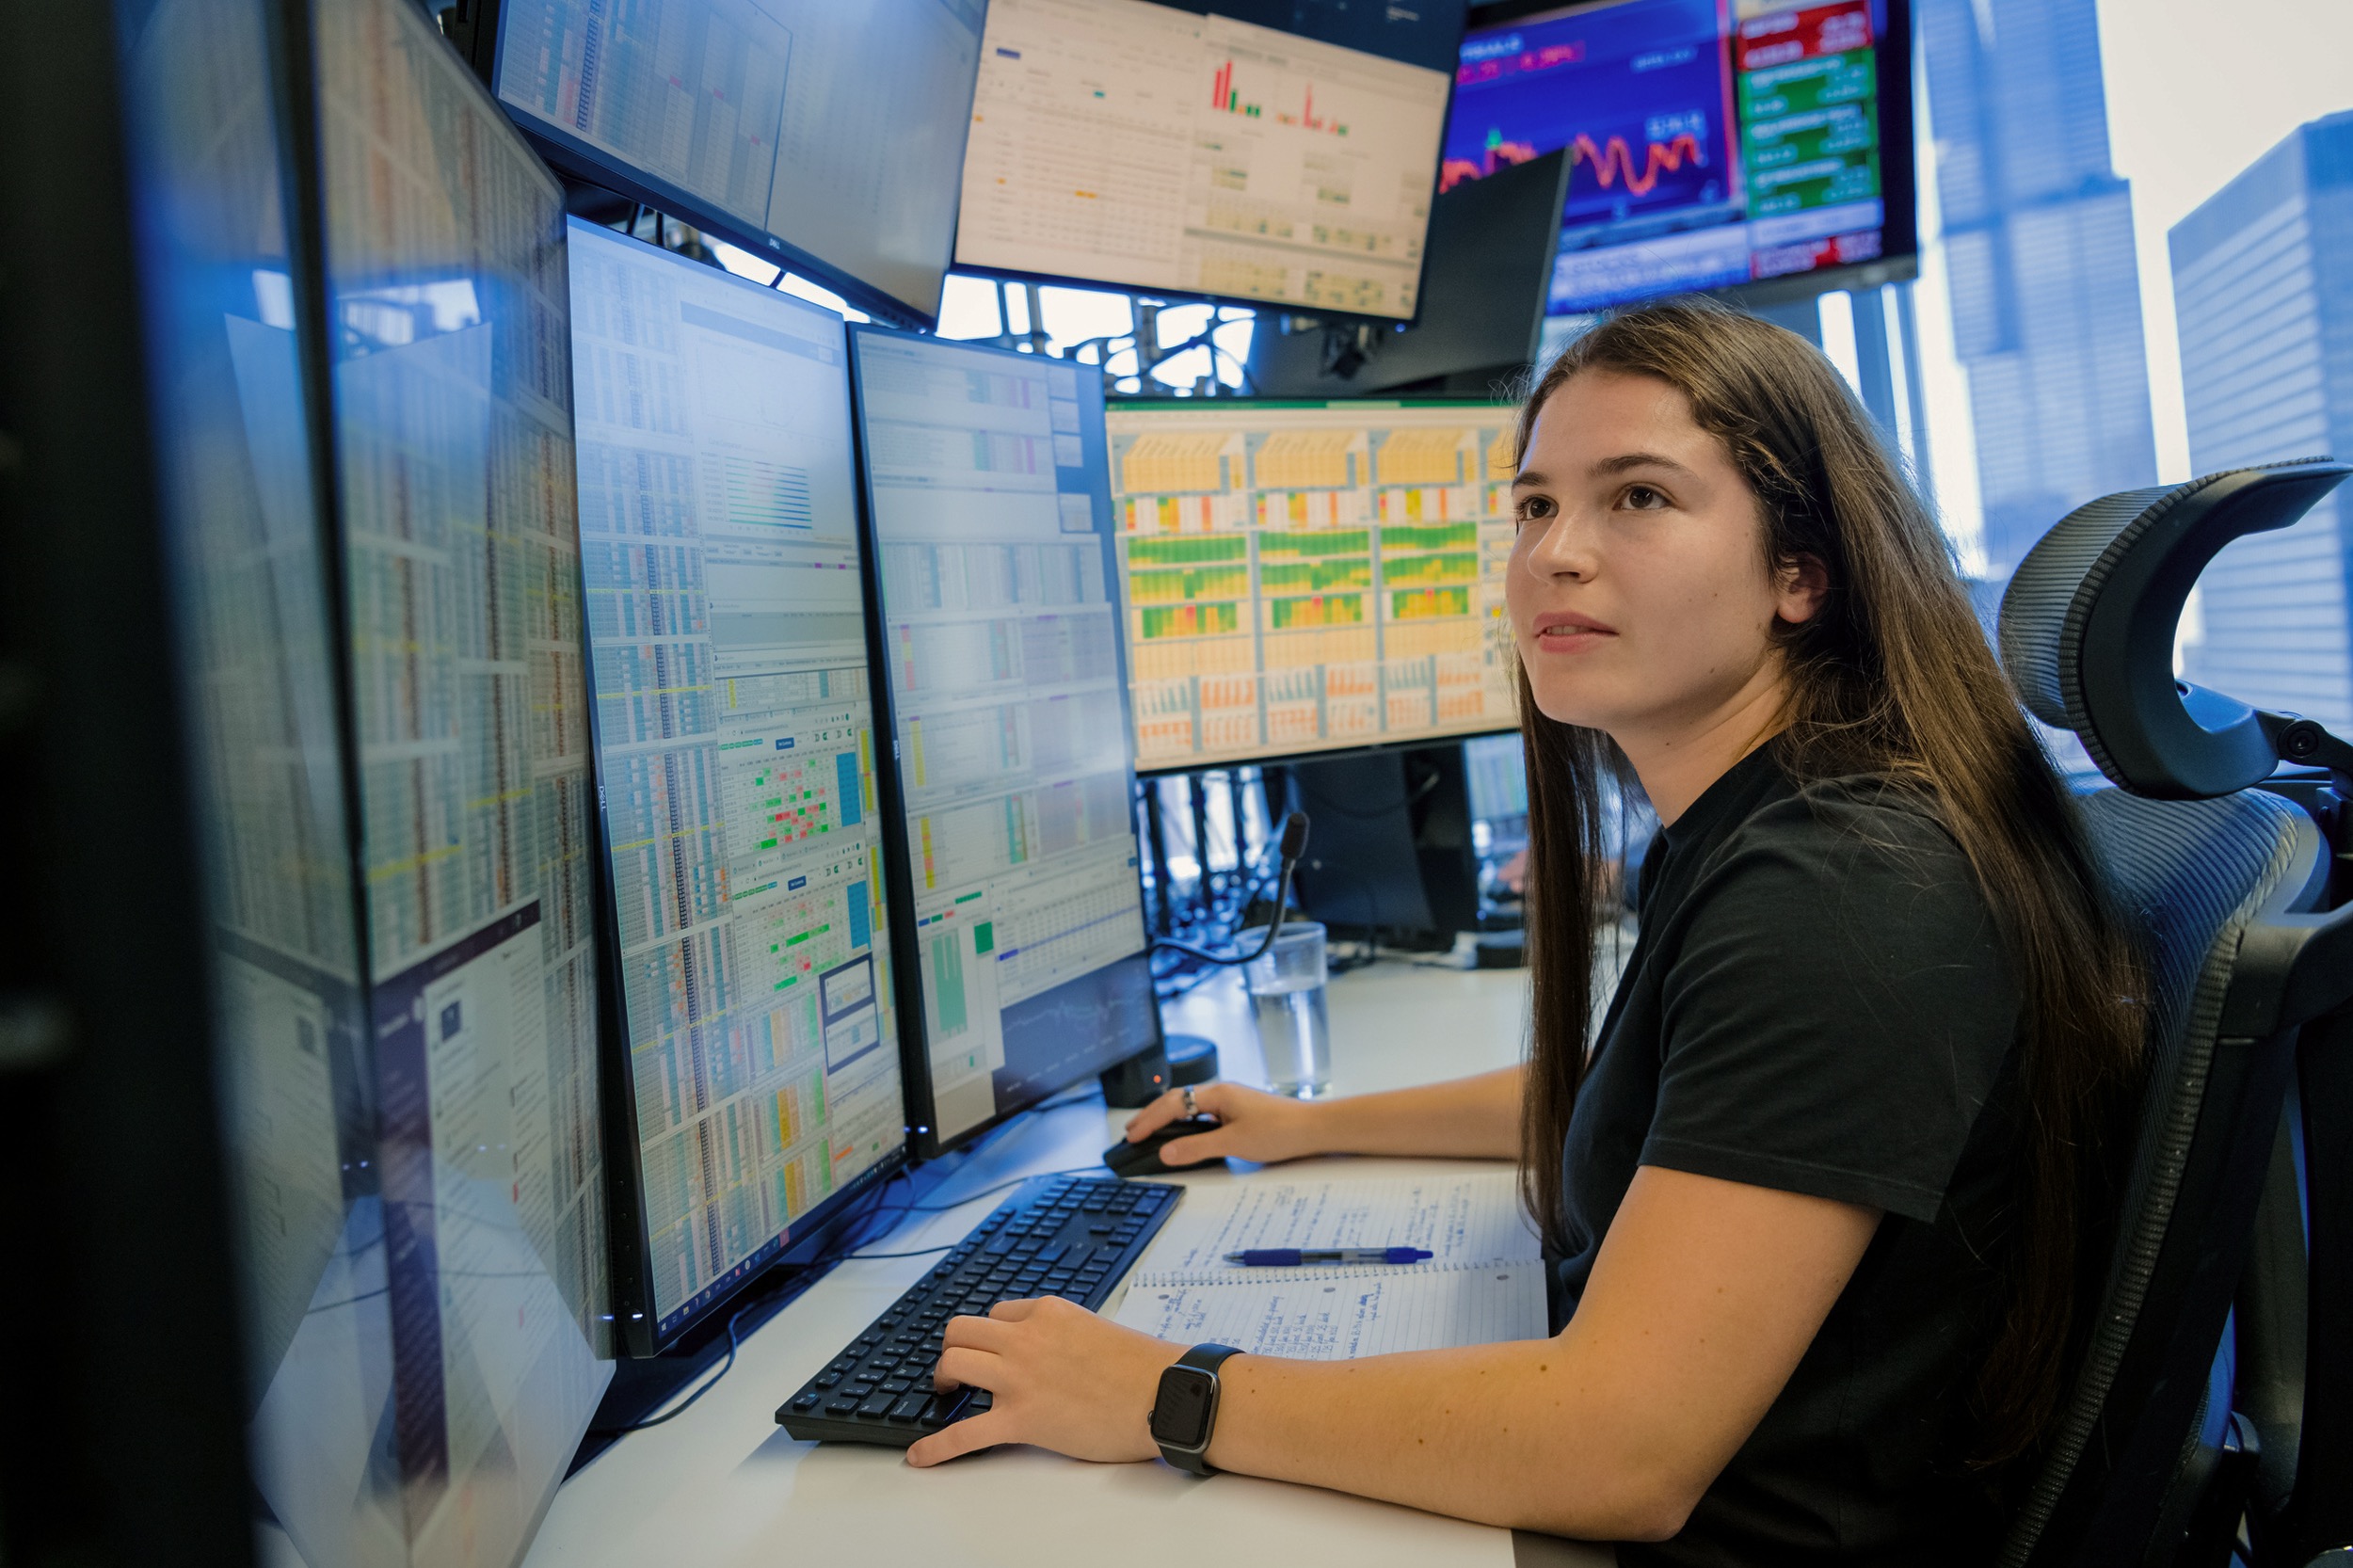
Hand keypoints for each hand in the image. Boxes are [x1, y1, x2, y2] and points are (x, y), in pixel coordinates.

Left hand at [904, 1297, 1187, 1465]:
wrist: (1163, 1393)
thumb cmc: (1143, 1366)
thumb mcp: (1097, 1328)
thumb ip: (1066, 1333)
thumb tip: (1054, 1350)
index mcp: (1048, 1312)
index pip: (999, 1313)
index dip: (992, 1333)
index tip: (993, 1348)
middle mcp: (1026, 1339)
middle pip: (962, 1330)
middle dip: (953, 1346)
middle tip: (955, 1367)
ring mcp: (1019, 1377)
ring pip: (954, 1362)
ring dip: (942, 1378)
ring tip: (943, 1393)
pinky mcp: (1020, 1418)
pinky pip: (964, 1432)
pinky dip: (936, 1446)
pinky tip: (919, 1456)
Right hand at [1121, 1080, 1324, 1166]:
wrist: (1315, 1129)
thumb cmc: (1282, 1129)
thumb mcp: (1234, 1143)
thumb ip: (1197, 1148)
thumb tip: (1166, 1152)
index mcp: (1217, 1093)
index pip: (1172, 1104)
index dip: (1149, 1120)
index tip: (1132, 1136)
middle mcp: (1222, 1093)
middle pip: (1177, 1101)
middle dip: (1152, 1116)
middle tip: (1131, 1132)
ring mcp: (1231, 1103)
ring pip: (1190, 1106)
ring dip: (1168, 1119)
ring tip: (1150, 1133)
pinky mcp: (1239, 1113)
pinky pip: (1203, 1114)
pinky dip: (1186, 1123)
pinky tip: (1184, 1135)